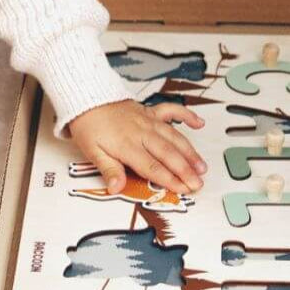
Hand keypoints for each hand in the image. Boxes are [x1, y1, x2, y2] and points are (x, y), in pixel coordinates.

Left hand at [68, 99, 206, 195]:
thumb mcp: (92, 152)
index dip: (169, 179)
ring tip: (202, 166)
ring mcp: (148, 120)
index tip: (183, 189)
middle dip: (185, 170)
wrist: (87, 99)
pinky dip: (186, 115)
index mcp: (127, 145)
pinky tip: (199, 123)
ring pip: (174, 136)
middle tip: (198, 183)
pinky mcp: (150, 111)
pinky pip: (171, 110)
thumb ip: (108, 170)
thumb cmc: (90, 127)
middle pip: (167, 153)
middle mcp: (142, 132)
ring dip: (190, 151)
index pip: (152, 166)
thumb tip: (116, 188)